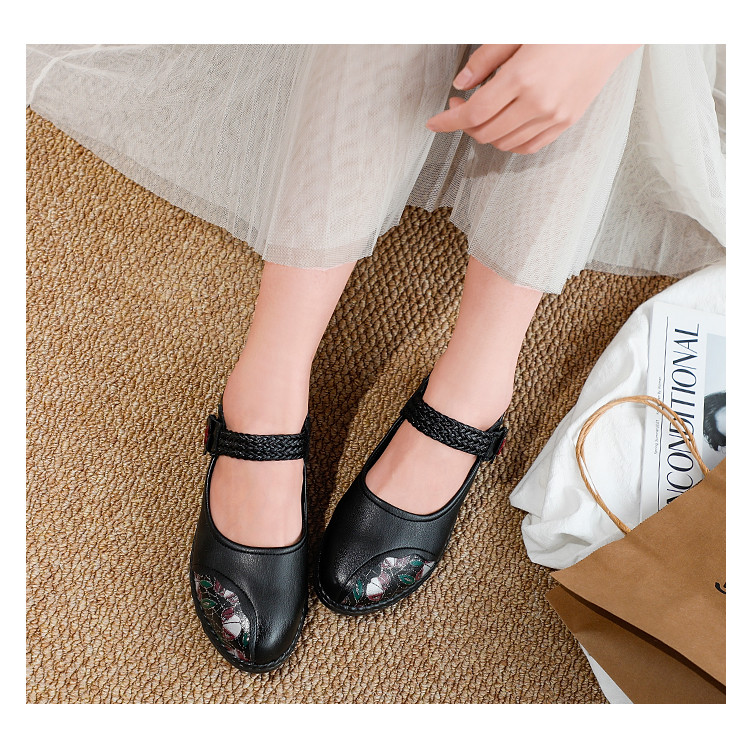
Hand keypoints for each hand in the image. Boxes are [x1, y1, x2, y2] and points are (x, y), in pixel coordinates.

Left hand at [427, 44, 640, 153]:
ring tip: (484, 112)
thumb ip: (485, 59)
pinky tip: (503, 125)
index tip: (434, 122)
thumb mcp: (519, 30)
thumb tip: (461, 84)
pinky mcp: (565, 122)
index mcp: (522, 77)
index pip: (474, 113)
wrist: (611, 28)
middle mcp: (538, 103)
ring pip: (504, 143)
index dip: (449, 121)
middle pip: (485, 132)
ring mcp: (554, 116)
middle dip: (464, 125)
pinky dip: (508, 142)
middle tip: (460, 106)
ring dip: (485, 133)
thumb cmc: (566, 23)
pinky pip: (528, 146)